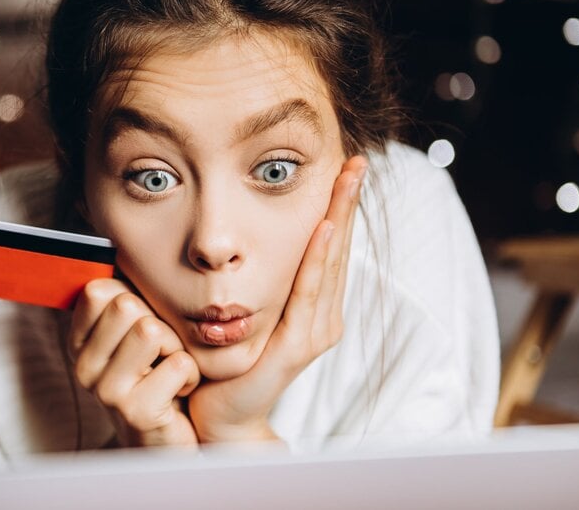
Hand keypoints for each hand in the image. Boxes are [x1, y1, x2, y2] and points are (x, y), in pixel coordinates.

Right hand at [69, 279, 199, 446]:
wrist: (174, 439)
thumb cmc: (159, 378)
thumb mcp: (135, 336)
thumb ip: (124, 299)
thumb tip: (116, 243)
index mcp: (80, 342)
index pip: (99, 290)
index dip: (134, 299)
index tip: (140, 325)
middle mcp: (85, 366)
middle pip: (126, 305)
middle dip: (159, 323)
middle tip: (160, 353)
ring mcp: (106, 392)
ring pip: (150, 329)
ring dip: (176, 348)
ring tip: (169, 370)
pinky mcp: (136, 412)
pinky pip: (178, 363)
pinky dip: (191, 374)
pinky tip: (178, 393)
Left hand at [188, 156, 367, 442]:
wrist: (222, 416)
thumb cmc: (229, 362)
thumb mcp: (248, 311)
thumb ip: (260, 282)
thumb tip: (246, 240)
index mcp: (313, 307)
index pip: (329, 247)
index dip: (339, 208)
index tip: (345, 170)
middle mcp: (323, 317)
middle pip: (337, 249)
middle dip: (346, 203)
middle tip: (356, 163)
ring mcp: (314, 332)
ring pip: (328, 264)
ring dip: (338, 218)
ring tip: (347, 180)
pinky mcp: (298, 347)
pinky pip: (307, 295)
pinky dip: (318, 261)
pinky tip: (324, 229)